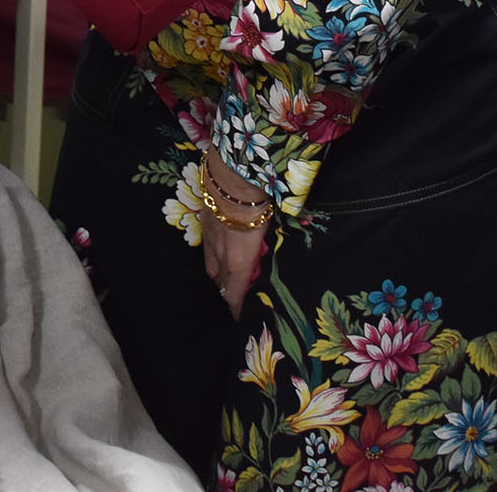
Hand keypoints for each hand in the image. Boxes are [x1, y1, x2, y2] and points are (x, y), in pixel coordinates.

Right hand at [196, 152, 271, 317]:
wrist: (233, 178)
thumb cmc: (258, 207)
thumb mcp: (271, 233)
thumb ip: (272, 251)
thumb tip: (291, 256)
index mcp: (237, 263)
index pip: (234, 296)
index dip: (237, 310)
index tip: (241, 319)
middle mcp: (220, 255)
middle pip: (220, 283)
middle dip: (228, 292)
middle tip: (238, 296)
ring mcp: (210, 239)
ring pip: (211, 266)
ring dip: (219, 274)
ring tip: (228, 276)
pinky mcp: (204, 222)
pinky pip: (207, 247)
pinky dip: (214, 253)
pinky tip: (221, 246)